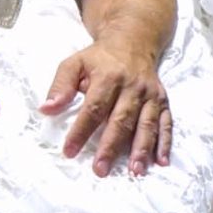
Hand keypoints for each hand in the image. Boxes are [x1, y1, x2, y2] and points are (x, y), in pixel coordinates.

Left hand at [41, 37, 172, 175]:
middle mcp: (132, 86)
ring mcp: (150, 94)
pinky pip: (166, 122)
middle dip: (111, 147)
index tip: (70, 151)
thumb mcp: (74, 63)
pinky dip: (164, 142)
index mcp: (108, 76)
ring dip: (141, 148)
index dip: (81, 131)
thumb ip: (61, 86)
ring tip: (135, 171)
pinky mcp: (162, 100)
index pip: (93, 108)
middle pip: (121, 119)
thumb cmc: (99, 58)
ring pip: (146, 123)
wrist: (132, 41)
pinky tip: (161, 161)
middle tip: (100, 170)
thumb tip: (46, 109)